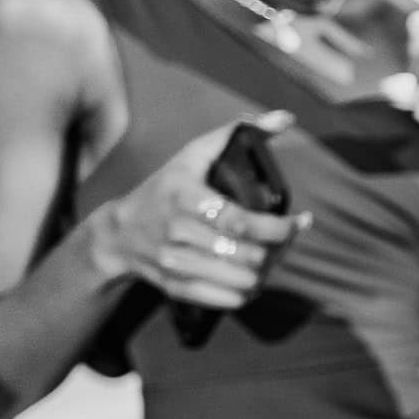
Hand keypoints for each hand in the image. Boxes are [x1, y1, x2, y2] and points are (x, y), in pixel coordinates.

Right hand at [96, 114, 306, 308]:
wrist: (120, 233)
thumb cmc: (165, 188)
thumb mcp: (193, 155)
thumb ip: (237, 134)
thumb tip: (286, 118)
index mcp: (185, 198)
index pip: (240, 222)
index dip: (277, 228)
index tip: (298, 222)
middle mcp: (177, 233)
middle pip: (247, 255)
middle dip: (278, 250)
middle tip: (286, 241)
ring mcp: (175, 264)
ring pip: (241, 281)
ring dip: (267, 273)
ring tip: (272, 258)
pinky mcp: (177, 287)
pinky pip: (227, 300)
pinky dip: (248, 292)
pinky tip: (254, 277)